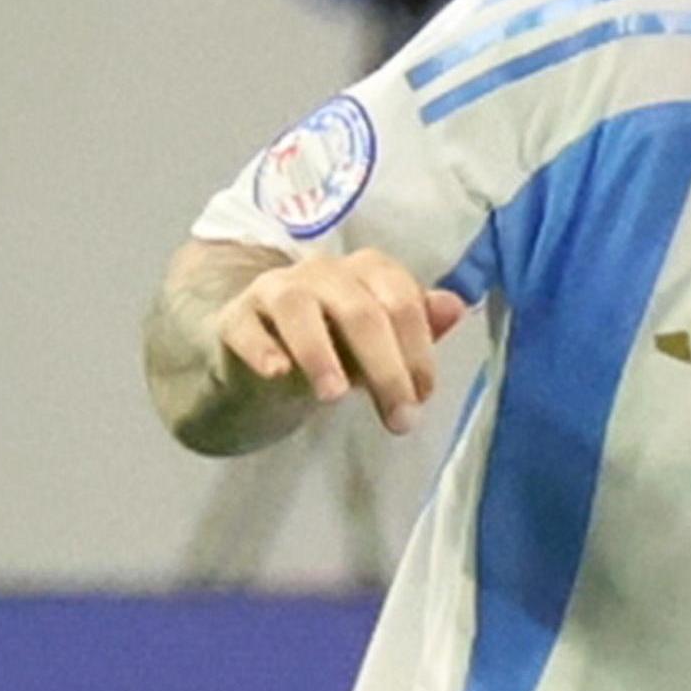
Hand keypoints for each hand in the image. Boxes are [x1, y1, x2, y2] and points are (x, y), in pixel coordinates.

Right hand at [211, 250, 464, 433]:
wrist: (260, 358)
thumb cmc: (334, 348)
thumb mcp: (380, 347)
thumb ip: (417, 329)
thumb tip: (455, 307)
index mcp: (367, 271)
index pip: (401, 301)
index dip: (418, 351)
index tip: (422, 397)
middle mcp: (322, 271)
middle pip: (359, 310)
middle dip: (385, 368)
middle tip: (399, 419)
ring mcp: (274, 290)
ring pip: (298, 308)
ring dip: (320, 353)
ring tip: (335, 396)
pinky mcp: (234, 317)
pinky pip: (246, 327)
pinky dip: (262, 349)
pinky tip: (277, 373)